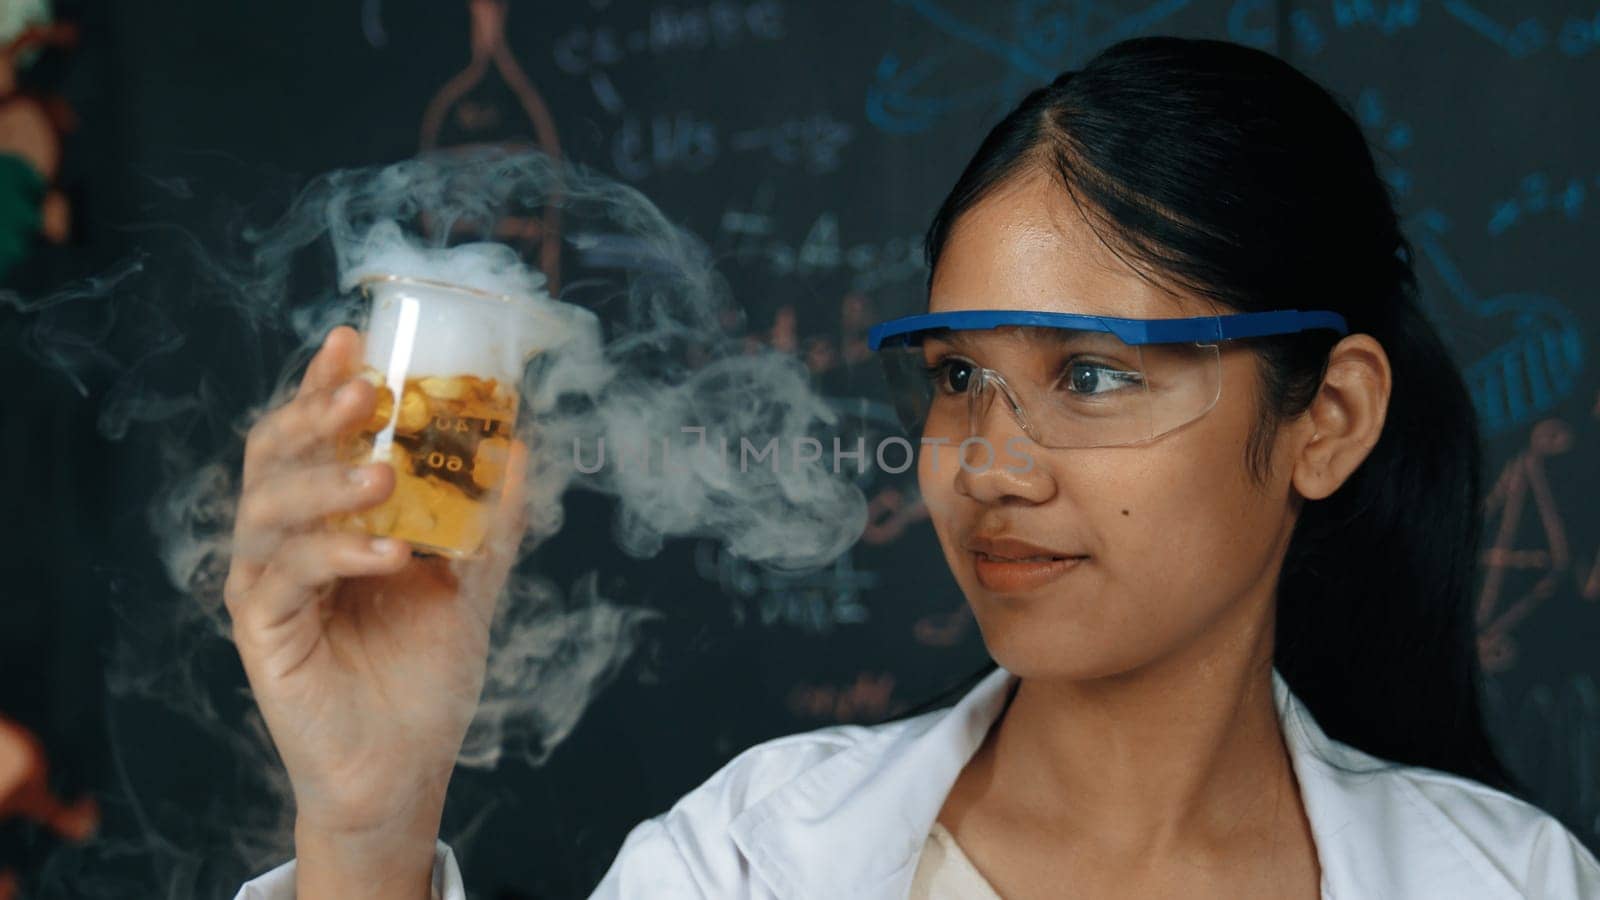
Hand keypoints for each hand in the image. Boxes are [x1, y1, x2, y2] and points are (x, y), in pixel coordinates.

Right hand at [224, 325, 529, 836]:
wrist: (406, 766)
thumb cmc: (424, 675)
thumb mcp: (469, 584)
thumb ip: (486, 519)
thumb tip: (519, 445)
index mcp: (326, 519)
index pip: (312, 436)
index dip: (324, 385)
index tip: (354, 339)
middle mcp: (286, 541)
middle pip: (275, 455)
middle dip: (315, 415)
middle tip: (365, 393)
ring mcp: (268, 584)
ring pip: (271, 506)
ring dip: (328, 482)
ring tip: (384, 475)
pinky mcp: (262, 630)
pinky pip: (290, 574)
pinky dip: (339, 554)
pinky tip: (391, 553)